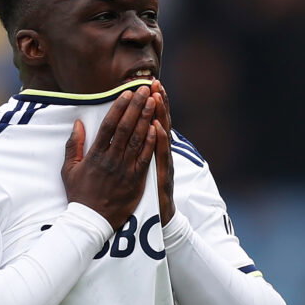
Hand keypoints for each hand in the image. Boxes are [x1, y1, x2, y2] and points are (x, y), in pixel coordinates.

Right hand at [62, 86, 156, 229]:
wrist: (92, 221)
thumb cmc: (79, 194)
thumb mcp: (68, 169)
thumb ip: (73, 145)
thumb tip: (78, 123)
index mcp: (95, 155)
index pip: (109, 125)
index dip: (119, 107)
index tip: (126, 93)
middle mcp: (111, 159)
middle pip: (126, 127)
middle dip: (136, 106)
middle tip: (145, 89)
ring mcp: (125, 169)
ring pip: (138, 139)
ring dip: (146, 118)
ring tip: (154, 101)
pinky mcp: (136, 180)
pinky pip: (145, 158)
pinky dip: (151, 142)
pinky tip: (157, 127)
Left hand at [151, 80, 174, 225]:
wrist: (161, 220)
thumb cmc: (149, 194)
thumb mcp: (144, 169)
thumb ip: (140, 150)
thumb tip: (140, 131)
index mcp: (152, 151)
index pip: (152, 121)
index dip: (151, 103)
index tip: (148, 84)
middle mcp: (161, 154)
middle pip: (160, 123)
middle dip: (158, 102)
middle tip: (155, 83)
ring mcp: (164, 164)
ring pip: (163, 136)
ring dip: (161, 116)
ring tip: (157, 98)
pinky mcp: (163, 177)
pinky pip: (161, 157)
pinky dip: (160, 141)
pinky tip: (158, 128)